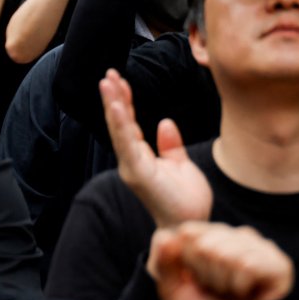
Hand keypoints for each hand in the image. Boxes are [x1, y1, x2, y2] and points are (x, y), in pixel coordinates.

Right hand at [100, 69, 211, 228]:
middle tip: (108, 74)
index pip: (129, 125)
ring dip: (113, 105)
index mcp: (141, 158)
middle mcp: (132, 161)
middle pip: (119, 124)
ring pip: (120, 131)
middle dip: (114, 98)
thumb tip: (165, 122)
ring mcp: (133, 167)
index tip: (119, 80)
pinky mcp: (138, 173)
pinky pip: (128, 144)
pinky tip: (118, 107)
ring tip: (108, 83)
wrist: (191, 225)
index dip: (124, 102)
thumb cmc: (186, 201)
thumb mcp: (181, 166)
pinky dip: (121, 124)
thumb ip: (171, 145)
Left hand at [149, 221, 293, 299]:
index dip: (186, 261)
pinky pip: (247, 265)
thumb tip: (166, 236)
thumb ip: (163, 262)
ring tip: (231, 293)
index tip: (195, 279)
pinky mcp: (280, 265)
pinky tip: (246, 295)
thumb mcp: (172, 288)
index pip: (188, 232)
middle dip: (205, 274)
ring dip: (222, 283)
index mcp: (213, 234)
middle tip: (216, 290)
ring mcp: (261, 247)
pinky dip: (239, 286)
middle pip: (205, 244)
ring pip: (225, 254)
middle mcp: (237, 235)